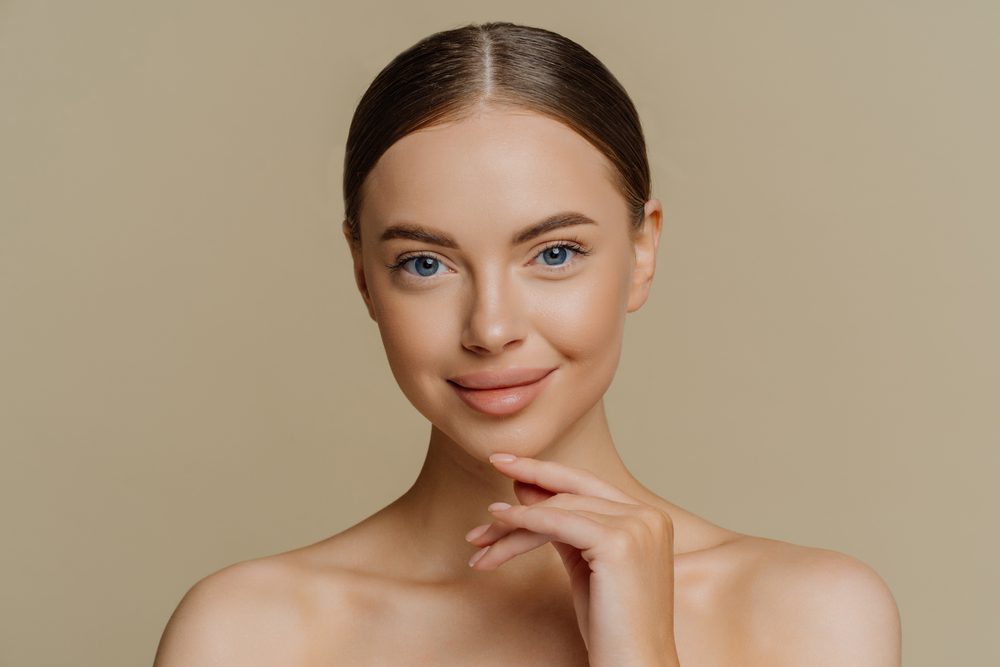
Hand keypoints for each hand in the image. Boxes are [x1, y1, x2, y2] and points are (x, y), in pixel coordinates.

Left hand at [465, 454, 680, 666]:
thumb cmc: (610, 626)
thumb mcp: (584, 564)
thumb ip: (562, 524)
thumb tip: (527, 489)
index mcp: (648, 518)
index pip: (588, 483)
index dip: (547, 470)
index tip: (510, 461)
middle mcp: (647, 516)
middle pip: (571, 492)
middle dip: (527, 483)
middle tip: (493, 464)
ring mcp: (637, 527)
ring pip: (558, 509)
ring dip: (512, 522)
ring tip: (479, 538)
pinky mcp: (618, 543)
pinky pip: (556, 523)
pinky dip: (523, 522)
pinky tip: (499, 526)